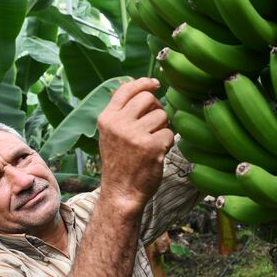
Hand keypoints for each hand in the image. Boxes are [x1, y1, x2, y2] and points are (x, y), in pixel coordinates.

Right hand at [97, 77, 173, 213]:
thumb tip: (144, 88)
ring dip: (162, 127)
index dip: (144, 83)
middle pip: (148, 98)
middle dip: (156, 108)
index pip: (126, 89)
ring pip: (162, 115)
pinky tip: (157, 153)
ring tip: (153, 142)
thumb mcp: (111, 134)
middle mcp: (118, 124)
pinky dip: (167, 143)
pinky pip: (169, 133)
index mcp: (107, 118)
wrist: (121, 193)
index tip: (155, 84)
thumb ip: (122, 113)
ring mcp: (134, 135)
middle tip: (155, 123)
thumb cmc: (119, 162)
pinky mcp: (151, 147)